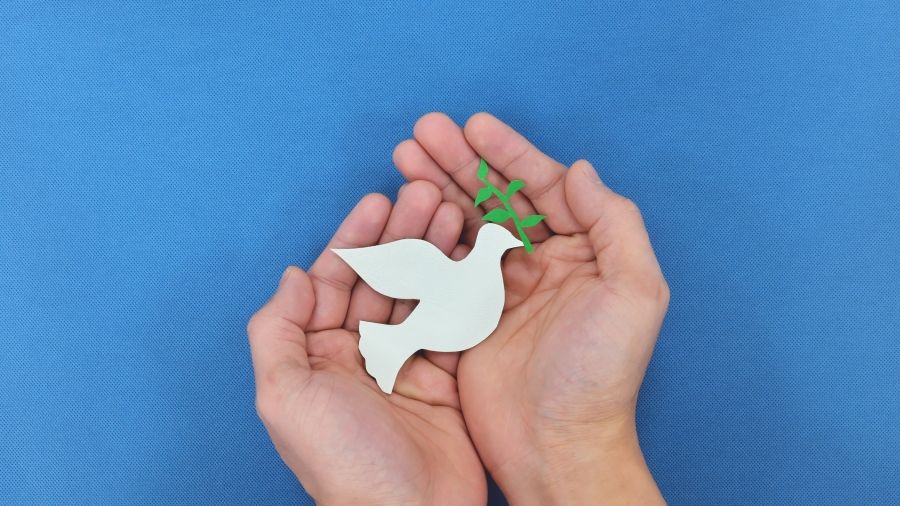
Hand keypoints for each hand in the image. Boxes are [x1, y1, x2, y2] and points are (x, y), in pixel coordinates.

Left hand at [247, 182, 485, 504]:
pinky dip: (462, 286)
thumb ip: (277, 332)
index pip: (333, 280)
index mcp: (317, 354)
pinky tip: (473, 255)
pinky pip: (453, 320)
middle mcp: (360, 353)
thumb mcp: (285, 397)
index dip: (354, 238)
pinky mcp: (445, 376)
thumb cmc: (342, 462)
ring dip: (433, 251)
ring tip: (453, 213)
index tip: (378, 201)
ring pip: (419, 292)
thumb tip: (293, 274)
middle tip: (427, 196)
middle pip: (380, 278)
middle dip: (401, 235)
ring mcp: (405, 363)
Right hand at [393, 113, 669, 503]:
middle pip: (497, 198)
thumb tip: (579, 170)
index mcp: (584, 252)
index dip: (509, 153)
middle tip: (422, 131)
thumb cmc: (602, 374)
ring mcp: (501, 289)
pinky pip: (443, 263)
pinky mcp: (467, 315)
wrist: (557, 444)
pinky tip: (404, 208)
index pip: (544, 187)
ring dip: (436, 187)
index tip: (473, 126)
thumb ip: (615, 223)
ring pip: (465, 223)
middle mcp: (542, 264)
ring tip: (403, 155)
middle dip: (460, 162)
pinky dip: (424, 233)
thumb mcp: (634, 292)